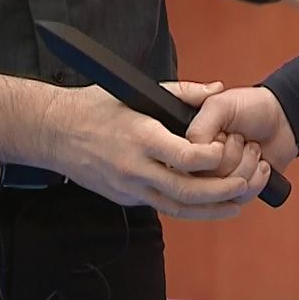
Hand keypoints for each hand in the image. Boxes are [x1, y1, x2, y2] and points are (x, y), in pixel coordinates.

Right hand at [42, 81, 248, 219]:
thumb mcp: (138, 91)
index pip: (187, 157)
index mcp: (141, 137)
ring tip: (236, 205)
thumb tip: (216, 89)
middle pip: (187, 191)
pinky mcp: (125, 198)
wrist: (54, 132)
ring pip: (177, 209)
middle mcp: (135, 168)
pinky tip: (207, 205)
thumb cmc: (94, 107)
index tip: (225, 148)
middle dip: (222, 191)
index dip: (213, 157)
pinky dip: (188, 209)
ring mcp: (128, 187)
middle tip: (245, 184)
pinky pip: (162, 208)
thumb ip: (182, 92)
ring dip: (211, 210)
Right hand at [168, 85, 270, 204]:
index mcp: (187, 142)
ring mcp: (216, 181)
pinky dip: (257, 180)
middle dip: (233, 157)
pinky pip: (240, 199)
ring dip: (247, 166)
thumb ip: (199, 126)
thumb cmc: (249, 107)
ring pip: (224, 193)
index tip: (224, 135)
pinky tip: (260, 164)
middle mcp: (197, 164)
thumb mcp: (220, 105)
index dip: (210, 153)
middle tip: (240, 139)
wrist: (281, 118)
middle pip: (205, 182)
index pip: (186, 164)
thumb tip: (192, 153)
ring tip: (252, 148)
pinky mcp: (235, 194)